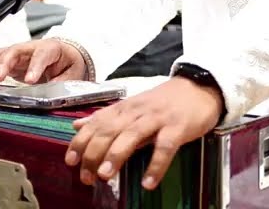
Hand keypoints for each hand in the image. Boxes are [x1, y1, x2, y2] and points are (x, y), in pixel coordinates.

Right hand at [0, 39, 86, 83]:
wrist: (65, 55)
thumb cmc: (69, 63)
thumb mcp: (73, 74)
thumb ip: (63, 83)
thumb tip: (52, 95)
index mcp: (52, 48)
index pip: (42, 54)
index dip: (35, 66)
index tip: (29, 81)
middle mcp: (33, 48)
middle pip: (16, 50)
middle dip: (5, 63)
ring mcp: (20, 53)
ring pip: (2, 53)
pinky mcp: (12, 61)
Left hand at [65, 77, 222, 189]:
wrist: (198, 86)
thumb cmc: (163, 101)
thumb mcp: (131, 106)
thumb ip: (104, 118)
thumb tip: (77, 125)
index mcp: (124, 108)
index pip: (96, 123)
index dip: (81, 141)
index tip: (70, 161)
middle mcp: (136, 112)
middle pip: (109, 130)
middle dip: (94, 153)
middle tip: (86, 177)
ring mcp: (157, 118)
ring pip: (132, 135)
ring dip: (116, 155)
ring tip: (104, 175)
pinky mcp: (177, 127)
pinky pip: (165, 146)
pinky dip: (156, 165)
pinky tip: (148, 182)